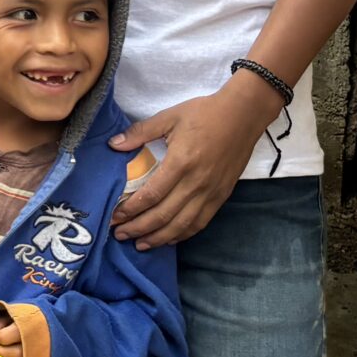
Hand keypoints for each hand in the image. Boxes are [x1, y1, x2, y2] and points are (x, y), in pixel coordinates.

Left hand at [108, 74, 283, 248]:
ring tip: (139, 244)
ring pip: (182, 225)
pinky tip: (169, 238)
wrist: (244, 115)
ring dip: (159, 237)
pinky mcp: (222, 196)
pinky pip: (200, 222)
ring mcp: (211, 193)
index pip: (151, 195)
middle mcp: (196, 183)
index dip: (130, 209)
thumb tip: (113, 144)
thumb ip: (140, 132)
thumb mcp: (169, 117)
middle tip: (118, 234)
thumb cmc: (205, 113)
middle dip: (138, 228)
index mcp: (181, 162)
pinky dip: (183, 234)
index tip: (113, 217)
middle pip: (164, 215)